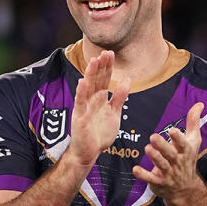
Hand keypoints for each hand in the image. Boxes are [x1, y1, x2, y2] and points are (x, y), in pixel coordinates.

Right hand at [65, 50, 130, 166]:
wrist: (89, 152)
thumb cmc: (100, 134)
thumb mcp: (114, 113)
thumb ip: (119, 96)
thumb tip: (127, 79)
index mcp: (100, 99)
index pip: (104, 79)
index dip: (107, 67)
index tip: (110, 53)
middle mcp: (91, 100)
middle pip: (96, 80)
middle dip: (100, 67)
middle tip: (105, 52)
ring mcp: (84, 108)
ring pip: (87, 88)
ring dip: (90, 75)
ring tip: (93, 61)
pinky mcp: (79, 118)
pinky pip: (80, 103)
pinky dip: (81, 93)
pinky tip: (82, 82)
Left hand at [133, 102, 205, 205]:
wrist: (186, 189)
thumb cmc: (187, 159)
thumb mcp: (193, 141)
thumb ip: (193, 122)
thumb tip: (200, 104)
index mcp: (185, 151)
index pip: (182, 144)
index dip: (178, 138)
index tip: (172, 130)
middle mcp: (177, 162)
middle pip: (170, 154)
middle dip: (162, 146)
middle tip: (153, 137)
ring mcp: (168, 173)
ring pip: (161, 165)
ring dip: (154, 157)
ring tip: (147, 148)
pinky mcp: (159, 182)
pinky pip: (150, 179)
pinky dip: (143, 175)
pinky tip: (135, 169)